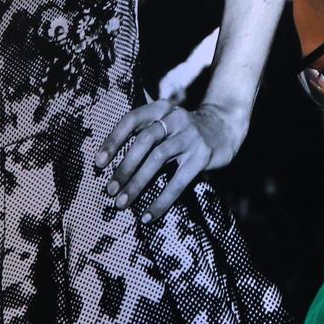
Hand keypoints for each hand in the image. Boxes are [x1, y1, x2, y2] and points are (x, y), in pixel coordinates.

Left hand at [96, 101, 245, 221]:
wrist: (225, 126)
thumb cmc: (185, 130)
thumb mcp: (166, 122)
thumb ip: (145, 135)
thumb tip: (112, 166)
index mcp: (161, 108)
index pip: (132, 120)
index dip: (113, 140)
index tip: (98, 162)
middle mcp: (175, 118)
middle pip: (144, 141)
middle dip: (124, 167)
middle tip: (110, 190)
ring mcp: (190, 136)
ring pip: (158, 159)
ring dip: (137, 183)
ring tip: (122, 203)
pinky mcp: (202, 156)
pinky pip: (178, 181)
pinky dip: (162, 200)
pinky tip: (149, 215)